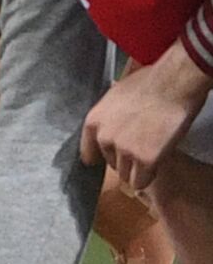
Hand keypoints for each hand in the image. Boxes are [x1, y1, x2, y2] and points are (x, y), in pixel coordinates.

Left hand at [81, 43, 211, 190]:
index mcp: (93, 122)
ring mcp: (124, 150)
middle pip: (111, 163)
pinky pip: (141, 181)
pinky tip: (156, 166)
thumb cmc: (151, 82)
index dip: (102, 156)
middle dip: (125, 159)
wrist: (174, 82)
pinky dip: (148, 177)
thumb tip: (110, 120)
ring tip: (152, 154)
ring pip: (125, 175)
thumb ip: (109, 114)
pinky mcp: (145, 159)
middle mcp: (104, 138)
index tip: (111, 157)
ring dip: (137, 169)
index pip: (88, 153)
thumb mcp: (116, 94)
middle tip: (142, 148)